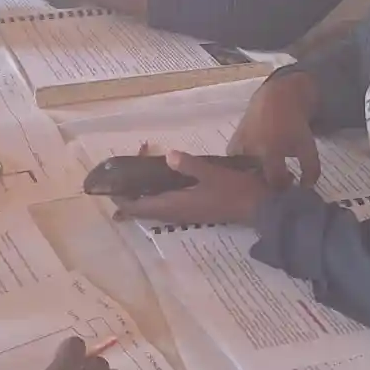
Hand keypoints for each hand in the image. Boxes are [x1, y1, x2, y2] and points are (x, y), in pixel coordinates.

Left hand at [112, 151, 270, 225]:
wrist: (259, 209)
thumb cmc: (235, 191)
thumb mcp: (213, 174)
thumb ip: (189, 166)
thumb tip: (169, 156)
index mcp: (175, 205)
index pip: (138, 207)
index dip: (121, 199)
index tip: (110, 186)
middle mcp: (175, 213)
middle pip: (142, 208)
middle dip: (129, 193)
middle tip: (123, 173)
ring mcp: (185, 213)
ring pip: (154, 207)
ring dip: (143, 193)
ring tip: (136, 174)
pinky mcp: (193, 210)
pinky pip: (166, 204)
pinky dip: (156, 193)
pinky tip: (160, 179)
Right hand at [229, 72, 322, 188]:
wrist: (277, 98)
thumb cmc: (294, 124)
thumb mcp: (308, 146)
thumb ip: (310, 169)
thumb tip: (306, 187)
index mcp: (270, 153)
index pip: (275, 182)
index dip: (284, 186)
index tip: (290, 181)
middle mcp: (251, 152)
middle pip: (257, 180)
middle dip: (268, 182)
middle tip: (278, 176)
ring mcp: (239, 146)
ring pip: (243, 172)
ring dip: (254, 175)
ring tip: (266, 170)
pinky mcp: (233, 141)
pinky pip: (234, 162)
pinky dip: (242, 165)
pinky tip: (253, 163)